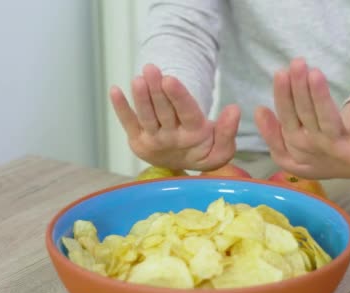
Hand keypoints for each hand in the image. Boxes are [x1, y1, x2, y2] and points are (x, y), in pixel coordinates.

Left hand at [109, 64, 240, 170]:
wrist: (184, 165)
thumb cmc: (205, 149)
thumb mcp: (223, 148)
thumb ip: (228, 131)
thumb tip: (234, 109)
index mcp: (194, 137)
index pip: (186, 114)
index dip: (178, 97)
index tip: (170, 79)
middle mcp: (172, 138)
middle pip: (164, 112)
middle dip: (157, 90)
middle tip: (151, 69)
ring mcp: (153, 140)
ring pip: (146, 116)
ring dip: (140, 97)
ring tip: (138, 78)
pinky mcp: (138, 141)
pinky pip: (129, 123)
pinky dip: (121, 108)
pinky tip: (114, 90)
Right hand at [255, 58, 349, 179]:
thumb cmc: (316, 153)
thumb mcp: (287, 151)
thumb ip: (271, 133)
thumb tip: (258, 109)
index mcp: (295, 143)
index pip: (287, 116)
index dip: (283, 95)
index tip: (281, 72)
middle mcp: (314, 146)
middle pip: (306, 114)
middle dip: (300, 88)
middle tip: (297, 63)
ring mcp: (338, 150)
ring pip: (328, 120)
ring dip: (322, 98)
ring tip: (315, 73)